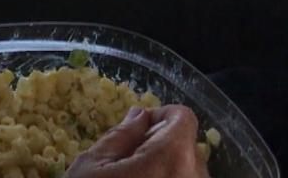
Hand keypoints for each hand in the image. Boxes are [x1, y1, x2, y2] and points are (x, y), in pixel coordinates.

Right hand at [64, 105, 211, 177]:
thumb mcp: (92, 166)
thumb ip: (120, 136)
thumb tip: (139, 116)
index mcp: (172, 157)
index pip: (182, 117)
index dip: (158, 118)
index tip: (137, 132)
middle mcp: (195, 176)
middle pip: (186, 144)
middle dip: (161, 144)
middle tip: (130, 159)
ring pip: (188, 169)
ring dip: (167, 167)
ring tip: (137, 177)